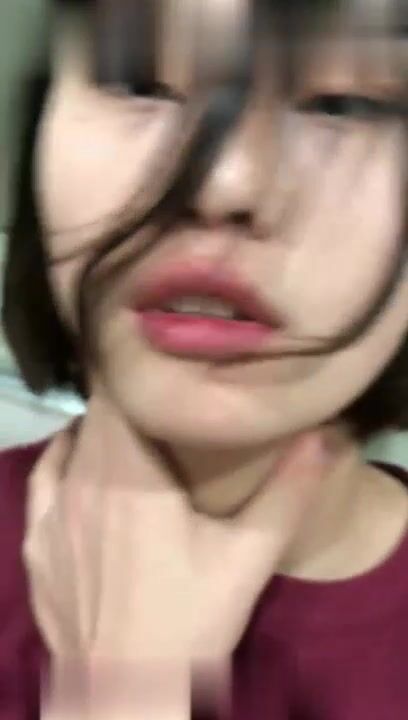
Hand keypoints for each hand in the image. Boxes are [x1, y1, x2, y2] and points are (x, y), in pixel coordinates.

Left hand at [24, 392, 332, 717]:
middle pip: (97, 415)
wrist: (127, 690)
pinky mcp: (34, 541)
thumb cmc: (191, 619)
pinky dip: (63, 460)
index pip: (118, 395)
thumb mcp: (249, 557)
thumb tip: (322, 436)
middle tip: (163, 403)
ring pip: (71, 442)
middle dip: (128, 402)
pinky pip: (43, 478)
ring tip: (131, 433)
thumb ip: (288, 492)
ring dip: (99, 431)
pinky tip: (80, 463)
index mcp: (131, 473)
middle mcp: (83, 479)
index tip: (168, 369)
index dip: (140, 374)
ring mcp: (52, 511)